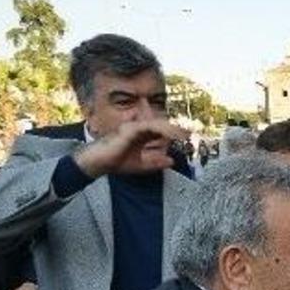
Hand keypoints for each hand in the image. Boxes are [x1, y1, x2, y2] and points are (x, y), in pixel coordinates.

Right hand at [74, 119, 189, 177]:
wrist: (98, 163)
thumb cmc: (115, 162)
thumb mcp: (140, 165)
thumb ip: (155, 163)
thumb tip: (172, 161)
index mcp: (141, 134)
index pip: (161, 130)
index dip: (174, 133)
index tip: (187, 138)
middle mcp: (138, 127)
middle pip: (162, 125)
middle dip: (177, 129)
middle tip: (191, 135)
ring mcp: (134, 126)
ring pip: (158, 124)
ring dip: (172, 129)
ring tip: (184, 135)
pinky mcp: (130, 129)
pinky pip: (150, 126)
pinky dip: (161, 130)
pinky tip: (171, 135)